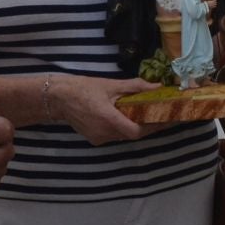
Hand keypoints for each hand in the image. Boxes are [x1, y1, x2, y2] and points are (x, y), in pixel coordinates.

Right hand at [51, 74, 165, 143]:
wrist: (58, 98)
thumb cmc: (83, 88)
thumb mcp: (111, 84)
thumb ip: (135, 87)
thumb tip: (157, 86)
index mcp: (108, 119)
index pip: (136, 131)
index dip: (153, 127)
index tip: (166, 119)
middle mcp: (104, 133)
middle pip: (132, 134)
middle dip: (148, 126)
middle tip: (162, 116)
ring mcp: (98, 138)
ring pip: (124, 136)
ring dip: (136, 127)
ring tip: (149, 115)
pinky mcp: (95, 139)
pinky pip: (114, 135)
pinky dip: (124, 127)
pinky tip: (128, 117)